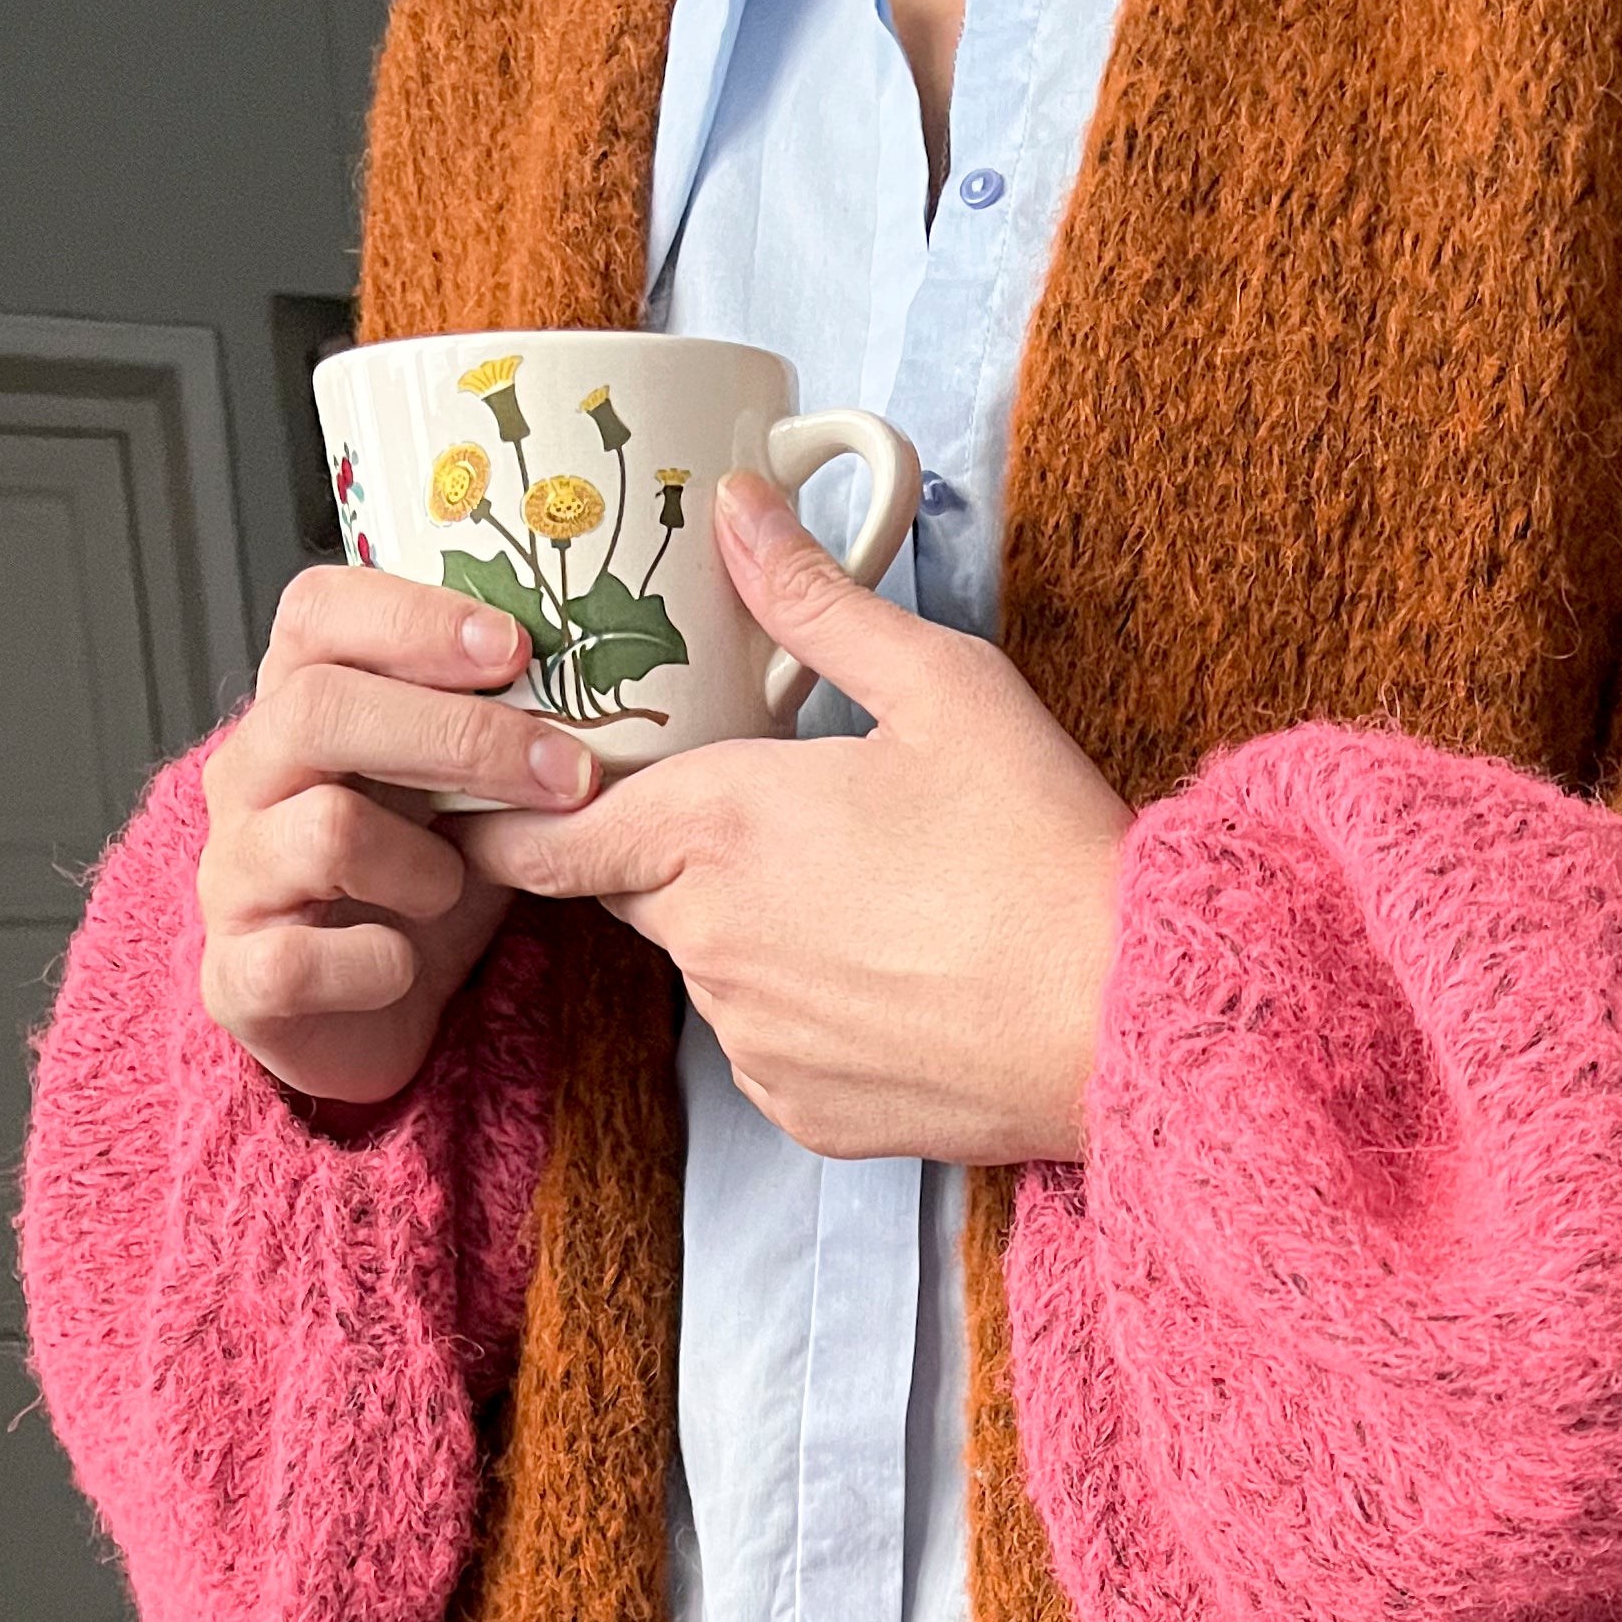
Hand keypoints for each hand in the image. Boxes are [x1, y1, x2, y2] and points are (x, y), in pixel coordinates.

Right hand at [197, 564, 602, 1105]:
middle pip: (321, 707)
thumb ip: (506, 725)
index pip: (319, 612)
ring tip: (458, 889)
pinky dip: (380, 966)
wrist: (367, 1018)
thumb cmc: (420, 887)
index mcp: (301, 708)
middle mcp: (249, 775)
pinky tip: (406, 967)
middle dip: (459, 736)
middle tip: (565, 774)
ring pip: (326, 830)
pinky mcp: (236, 974)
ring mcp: (233, 872)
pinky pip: (303, 959)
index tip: (517, 647)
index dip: (413, 618)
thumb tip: (617, 666)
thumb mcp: (469, 790)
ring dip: (427, 867)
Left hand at [454, 478, 1128, 1162]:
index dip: (514, 814)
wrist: (1124, 1018)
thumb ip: (819, 600)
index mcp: (722, 825)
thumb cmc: (1042, 850)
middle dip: (674, 850)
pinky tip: (893, 977)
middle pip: (635, 886)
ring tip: (871, 900)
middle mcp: (712, 941)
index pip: (553, 831)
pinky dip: (804, 1011)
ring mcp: (752, 1037)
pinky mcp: (801, 1110)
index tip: (497, 799)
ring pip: (707, 966)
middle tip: (780, 821)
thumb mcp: (943, 686)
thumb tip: (739, 511)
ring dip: (748, 930)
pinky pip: (765, 1045)